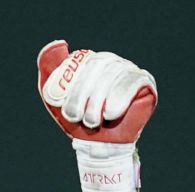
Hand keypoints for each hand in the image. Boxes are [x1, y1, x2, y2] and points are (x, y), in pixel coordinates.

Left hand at [37, 41, 156, 143]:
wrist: (98, 145)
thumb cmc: (78, 120)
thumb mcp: (55, 96)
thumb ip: (50, 68)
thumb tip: (58, 43)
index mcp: (89, 62)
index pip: (79, 63)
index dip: (71, 88)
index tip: (66, 112)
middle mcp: (110, 61)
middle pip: (96, 66)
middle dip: (82, 96)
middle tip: (80, 118)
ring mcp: (128, 69)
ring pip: (112, 74)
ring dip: (98, 102)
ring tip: (93, 121)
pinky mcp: (144, 81)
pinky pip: (131, 82)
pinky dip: (118, 99)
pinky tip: (110, 114)